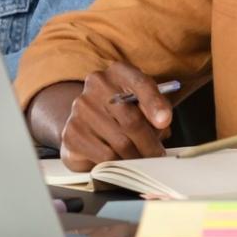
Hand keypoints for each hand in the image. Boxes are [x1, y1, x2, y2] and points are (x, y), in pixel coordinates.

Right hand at [58, 62, 172, 171]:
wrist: (87, 122)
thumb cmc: (123, 112)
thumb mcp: (143, 103)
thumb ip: (156, 108)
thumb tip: (162, 122)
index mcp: (118, 72)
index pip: (139, 83)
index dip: (154, 103)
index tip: (165, 121)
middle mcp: (97, 85)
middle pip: (131, 119)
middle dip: (150, 143)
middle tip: (158, 156)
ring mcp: (81, 109)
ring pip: (120, 143)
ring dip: (137, 157)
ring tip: (143, 160)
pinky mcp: (72, 133)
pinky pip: (104, 157)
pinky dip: (119, 164)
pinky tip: (122, 163)